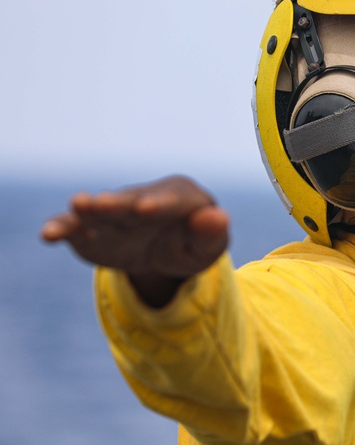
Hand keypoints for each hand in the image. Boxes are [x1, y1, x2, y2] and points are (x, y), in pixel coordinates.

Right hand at [40, 176, 228, 306]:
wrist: (168, 247)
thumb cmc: (195, 242)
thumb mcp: (209, 244)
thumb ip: (213, 233)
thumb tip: (217, 217)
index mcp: (179, 197)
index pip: (170, 200)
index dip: (158, 204)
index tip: (146, 209)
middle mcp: (143, 198)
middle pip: (129, 201)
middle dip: (116, 203)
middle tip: (100, 203)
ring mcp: (116, 213)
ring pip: (99, 211)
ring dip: (87, 210)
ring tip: (75, 206)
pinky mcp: (94, 230)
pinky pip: (76, 228)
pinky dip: (63, 229)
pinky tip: (48, 234)